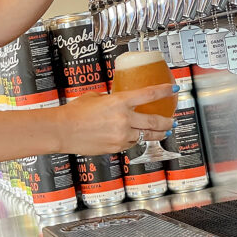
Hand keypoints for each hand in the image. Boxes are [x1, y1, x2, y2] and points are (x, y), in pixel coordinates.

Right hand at [55, 83, 175, 155]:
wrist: (62, 130)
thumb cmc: (74, 112)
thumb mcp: (95, 97)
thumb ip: (111, 99)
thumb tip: (117, 101)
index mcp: (119, 102)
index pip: (149, 94)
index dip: (164, 90)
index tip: (174, 89)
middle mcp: (124, 119)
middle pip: (154, 121)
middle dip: (167, 121)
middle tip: (173, 120)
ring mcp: (121, 135)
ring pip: (146, 136)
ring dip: (157, 134)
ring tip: (163, 132)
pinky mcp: (117, 147)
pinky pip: (132, 143)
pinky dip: (136, 140)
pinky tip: (138, 138)